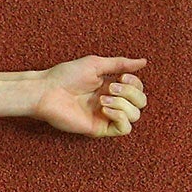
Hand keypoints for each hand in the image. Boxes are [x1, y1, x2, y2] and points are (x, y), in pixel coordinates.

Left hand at [34, 56, 148, 137]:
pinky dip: (120, 117)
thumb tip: (144, 62)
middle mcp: (111, 102)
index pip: (138, 89)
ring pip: (135, 115)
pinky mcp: (99, 128)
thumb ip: (120, 64)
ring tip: (102, 100)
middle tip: (110, 88)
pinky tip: (105, 110)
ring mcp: (106, 116)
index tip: (122, 77)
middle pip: (141, 102)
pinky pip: (124, 129)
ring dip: (123, 104)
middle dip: (130, 93)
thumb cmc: (66, 75)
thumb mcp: (96, 64)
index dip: (135, 83)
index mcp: (111, 87)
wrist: (47, 91)